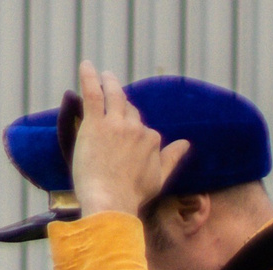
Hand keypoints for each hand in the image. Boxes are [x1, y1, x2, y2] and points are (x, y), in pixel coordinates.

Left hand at [71, 60, 190, 218]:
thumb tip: (185, 143)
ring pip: (114, 96)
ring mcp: (116, 124)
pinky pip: (94, 94)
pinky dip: (90, 78)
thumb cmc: (132, 195)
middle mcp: (137, 128)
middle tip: (112, 95)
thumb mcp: (159, 178)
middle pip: (128, 110)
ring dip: (110, 82)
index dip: (131, 132)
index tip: (122, 137)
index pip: (141, 128)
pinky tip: (86, 65)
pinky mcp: (96, 125)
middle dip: (121, 105)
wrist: (111, 201)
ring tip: (104, 74)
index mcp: (151, 140)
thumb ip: (172, 158)